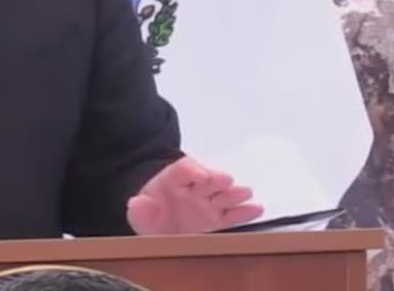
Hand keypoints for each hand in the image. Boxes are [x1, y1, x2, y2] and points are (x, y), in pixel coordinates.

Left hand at [126, 157, 263, 234]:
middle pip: (208, 178)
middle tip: (226, 181)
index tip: (200, 176)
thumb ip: (139, 209)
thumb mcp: (139, 212)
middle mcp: (195, 188)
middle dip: (216, 179)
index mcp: (173, 180)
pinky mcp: (218, 219)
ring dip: (234, 193)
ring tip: (245, 193)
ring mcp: (208, 202)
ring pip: (223, 194)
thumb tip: (137, 203)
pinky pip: (233, 214)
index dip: (193, 170)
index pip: (184, 169)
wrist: (159, 224)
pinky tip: (256, 209)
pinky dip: (245, 212)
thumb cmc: (151, 213)